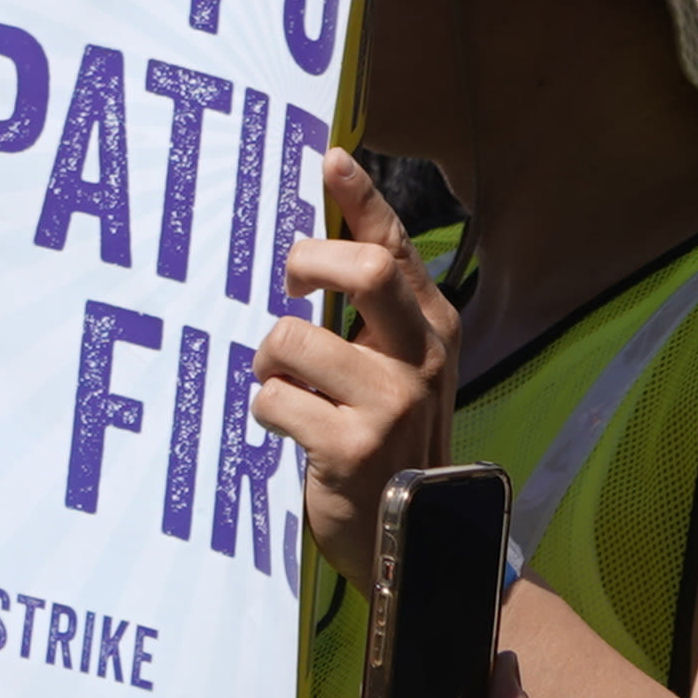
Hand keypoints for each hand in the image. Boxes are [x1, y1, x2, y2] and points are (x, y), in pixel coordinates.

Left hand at [255, 153, 457, 592]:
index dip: (360, 200)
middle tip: (289, 290)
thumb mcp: (392, 369)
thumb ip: (368, 313)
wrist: (415, 538)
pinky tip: (293, 431)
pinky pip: (272, 399)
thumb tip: (313, 246)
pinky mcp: (353, 445)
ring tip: (285, 388)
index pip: (393, 248)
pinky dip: (266, 410)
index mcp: (431, 328)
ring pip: (291, 339)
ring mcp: (392, 402)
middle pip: (363, 271)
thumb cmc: (386, 439)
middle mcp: (422, 358)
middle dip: (305, 265)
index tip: (331, 159)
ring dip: (268, 363)